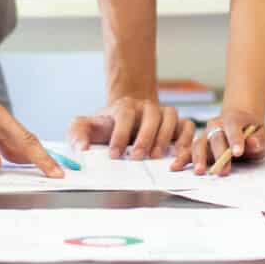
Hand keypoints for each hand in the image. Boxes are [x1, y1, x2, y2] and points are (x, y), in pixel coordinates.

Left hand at [69, 95, 191, 159]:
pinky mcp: (177, 124)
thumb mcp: (85, 126)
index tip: (114, 154)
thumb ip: (77, 133)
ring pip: (171, 117)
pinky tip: (178, 155)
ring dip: (165, 137)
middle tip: (137, 156)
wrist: (125, 118)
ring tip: (156, 156)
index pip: (124, 115)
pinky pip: (187, 127)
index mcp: (124, 106)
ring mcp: (163, 113)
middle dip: (145, 136)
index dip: (120, 134)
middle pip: (151, 114)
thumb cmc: (106, 126)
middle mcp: (146, 107)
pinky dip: (186, 139)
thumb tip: (81, 149)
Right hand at [173, 107, 264, 175]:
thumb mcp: (263, 135)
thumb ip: (259, 140)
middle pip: (215, 138)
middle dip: (219, 154)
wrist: (241, 124)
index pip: (233, 127)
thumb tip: (253, 143)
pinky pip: (189, 151)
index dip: (235, 140)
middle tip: (223, 170)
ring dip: (199, 158)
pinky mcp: (200, 145)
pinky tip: (175, 167)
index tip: (238, 152)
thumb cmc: (253, 132)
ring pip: (200, 144)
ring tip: (199, 171)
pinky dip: (182, 158)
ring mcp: (206, 135)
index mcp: (234, 119)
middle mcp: (217, 125)